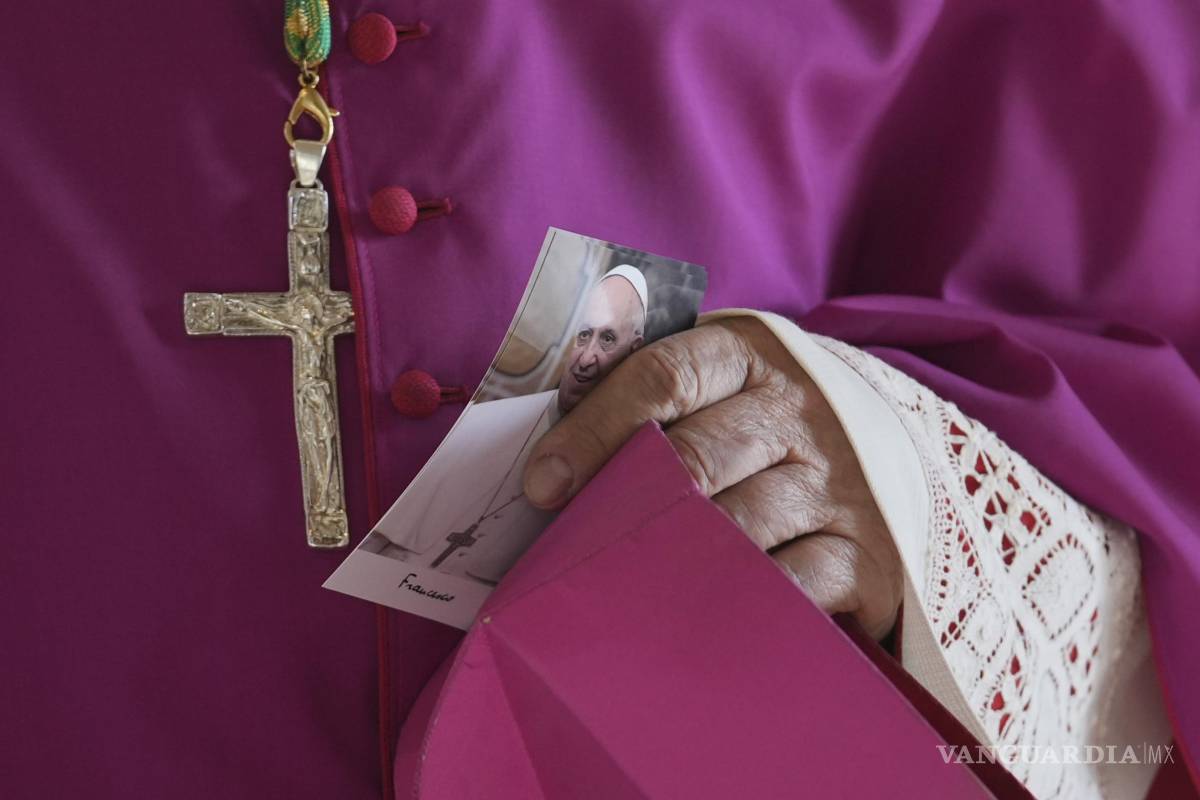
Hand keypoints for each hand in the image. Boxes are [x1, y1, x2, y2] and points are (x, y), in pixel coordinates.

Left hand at [522, 316, 902, 638]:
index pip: (664, 378)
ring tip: (618, 589)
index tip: (543, 484)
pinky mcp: (866, 554)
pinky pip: (791, 587)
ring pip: (738, 527)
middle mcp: (798, 413)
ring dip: (672, 560)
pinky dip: (738, 602)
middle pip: (696, 458)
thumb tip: (551, 460)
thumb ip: (647, 398)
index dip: (594, 430)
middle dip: (623, 506)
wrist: (900, 445)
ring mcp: (836, 484)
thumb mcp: (722, 381)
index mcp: (748, 356)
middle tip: (570, 547)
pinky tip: (695, 615)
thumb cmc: (768, 419)